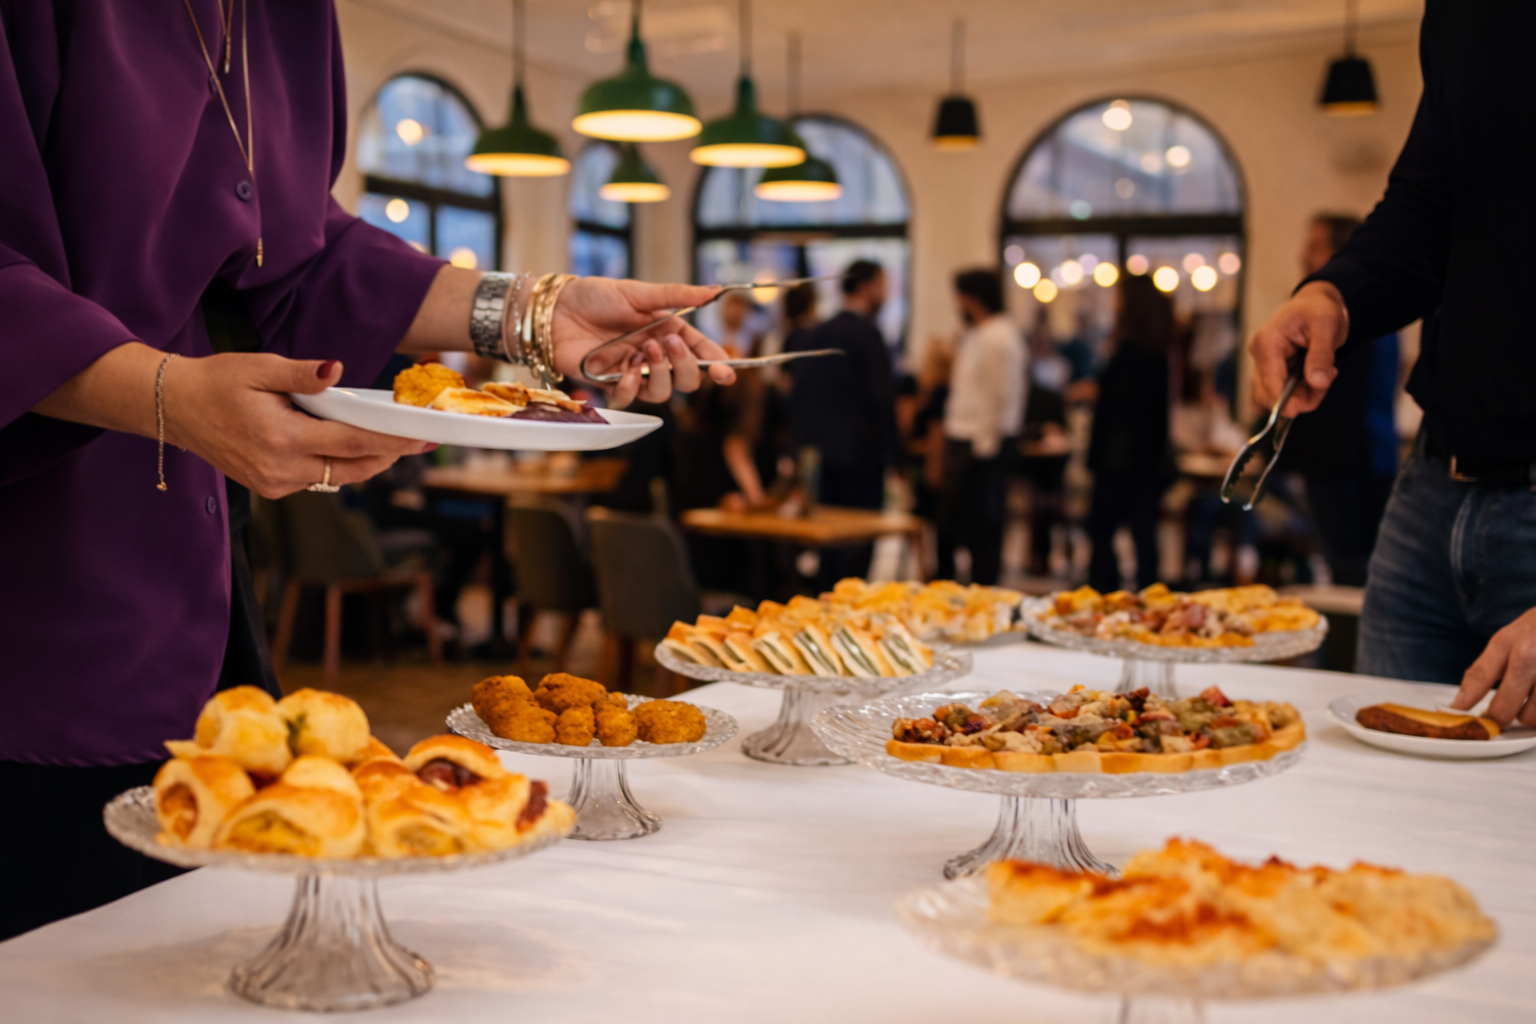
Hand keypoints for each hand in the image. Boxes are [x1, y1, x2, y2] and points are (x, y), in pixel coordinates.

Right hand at [166, 354, 434, 498]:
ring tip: (396, 443)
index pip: (352, 442)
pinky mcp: (269, 487)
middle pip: (353, 468)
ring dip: (367, 462)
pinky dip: (340, 464)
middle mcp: (280, 469)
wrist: (172, 408)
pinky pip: (318, 479)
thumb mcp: (258, 367)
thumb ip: (301, 373)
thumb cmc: (215, 382)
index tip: (420, 435)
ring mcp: (274, 484)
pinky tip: (355, 447)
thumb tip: (336, 370)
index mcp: (281, 439)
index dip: (391, 440)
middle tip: (420, 441)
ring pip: (339, 478)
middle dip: (389, 455)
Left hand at [552, 277, 735, 407]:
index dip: (716, 364)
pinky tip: (625, 370)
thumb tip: (714, 291)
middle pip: (686, 379)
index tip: (727, 373)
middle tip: (669, 345)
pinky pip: (632, 398)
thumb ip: (677, 296)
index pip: (699, 351)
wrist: (555, 310)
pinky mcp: (611, 383)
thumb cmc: (594, 296)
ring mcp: (634, 371)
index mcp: (666, 330)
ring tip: (644, 351)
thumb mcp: (638, 292)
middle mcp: (654, 354)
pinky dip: (633, 387)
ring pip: (664, 392)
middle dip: (686, 367)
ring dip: (660, 375)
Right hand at [1247, 281, 1348, 415]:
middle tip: (1328, 380)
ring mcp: (1265, 363)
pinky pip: (1284, 391)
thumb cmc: (1319, 308)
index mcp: (1267, 343)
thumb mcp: (1326, 326)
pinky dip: (1302, 391)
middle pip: (1270, 394)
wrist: (1316, 301)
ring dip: (1304, 395)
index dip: (1286, 401)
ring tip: (1326, 374)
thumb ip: (1321, 355)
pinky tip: (1317, 374)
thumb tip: (1318, 383)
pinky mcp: (1273, 369)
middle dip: (1301, 397)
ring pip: (1277, 396)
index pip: (1270, 383)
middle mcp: (1260, 355)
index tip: (1308, 404)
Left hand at [1452, 607, 1535, 727]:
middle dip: (1499, 717)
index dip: (1464, 702)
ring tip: (1533, 698)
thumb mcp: (1512, 635)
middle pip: (1504, 708)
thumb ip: (1489, 665)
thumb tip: (1464, 697)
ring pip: (1531, 718)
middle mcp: (1529, 656)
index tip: (1456, 715)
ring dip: (1530, 715)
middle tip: (1500, 716)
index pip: (1479, 678)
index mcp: (1509, 642)